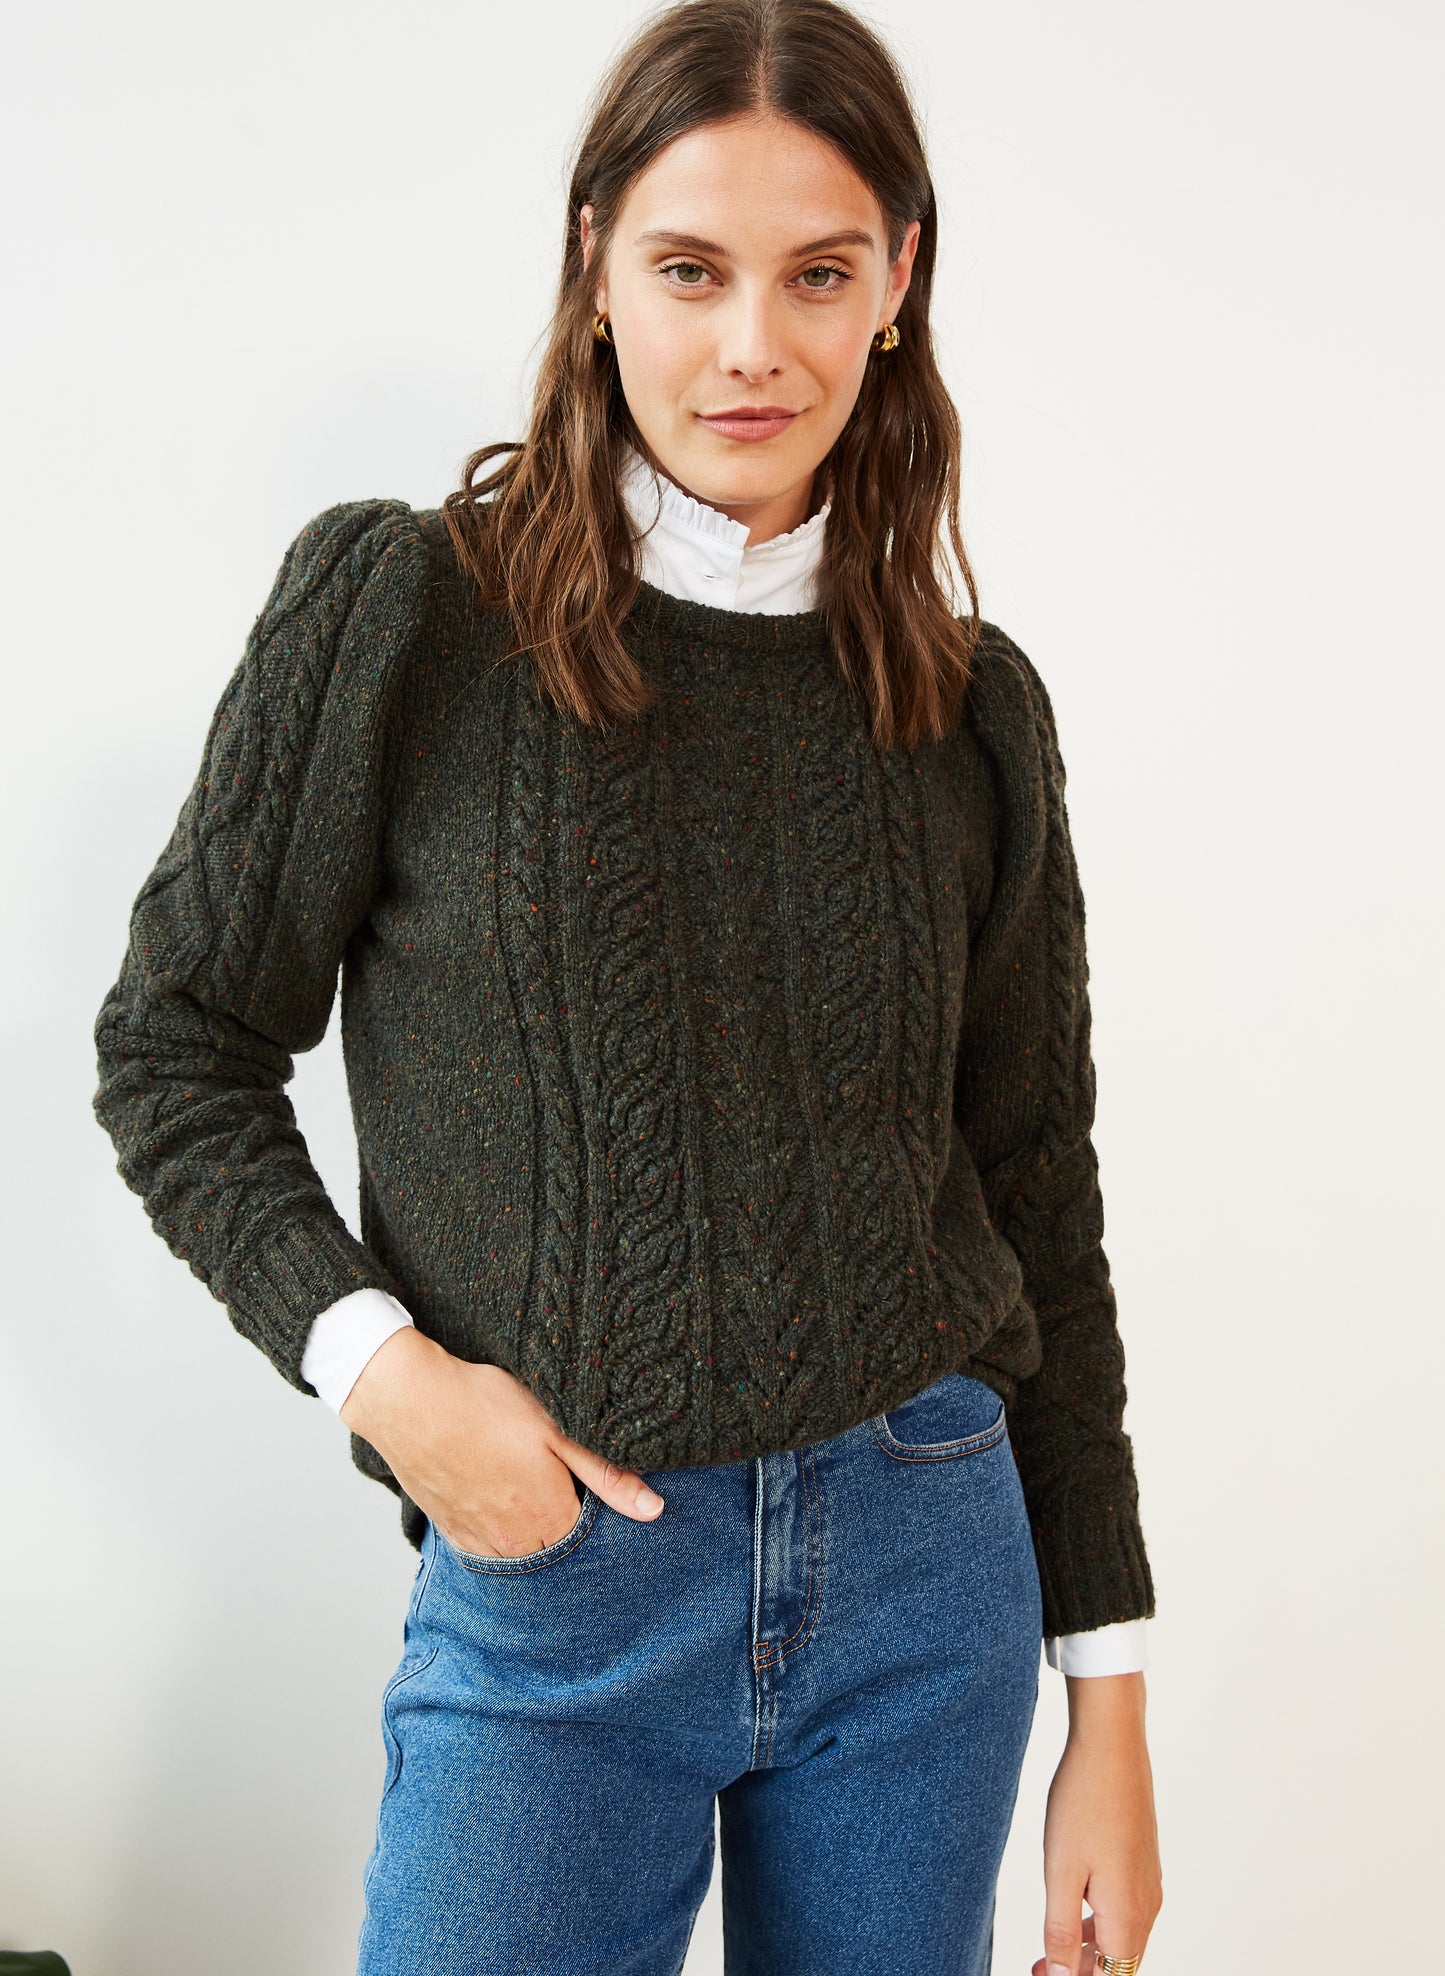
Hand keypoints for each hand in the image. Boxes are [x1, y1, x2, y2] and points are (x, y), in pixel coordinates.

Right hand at [338, 1328, 665, 1555]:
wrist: (409, 1401)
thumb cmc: (484, 1405)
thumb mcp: (556, 1430)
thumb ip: (606, 1474)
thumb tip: (654, 1509)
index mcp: (550, 1517)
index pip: (592, 1540)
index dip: (599, 1516)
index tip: (596, 1493)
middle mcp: (515, 1542)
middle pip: (557, 1551)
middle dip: (568, 1529)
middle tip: (562, 1487)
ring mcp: (479, 1541)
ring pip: (521, 1555)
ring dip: (533, 1535)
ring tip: (531, 1493)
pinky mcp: (450, 1532)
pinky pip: (485, 1551)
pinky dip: (499, 1535)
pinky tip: (500, 1502)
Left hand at [1032, 1672, 1161, 1975]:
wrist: (1112, 1745)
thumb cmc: (1083, 1803)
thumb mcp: (1060, 1872)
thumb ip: (1060, 1930)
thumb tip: (1060, 1975)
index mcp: (1128, 1915)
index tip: (1039, 1971)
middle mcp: (1147, 1905)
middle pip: (1119, 1962)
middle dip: (1082, 1969)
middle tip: (1039, 1962)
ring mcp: (1149, 1882)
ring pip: (1123, 1936)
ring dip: (1089, 1948)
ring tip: (1050, 1942)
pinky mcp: (1144, 1862)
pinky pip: (1126, 1909)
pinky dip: (1100, 1922)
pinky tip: (1074, 1904)